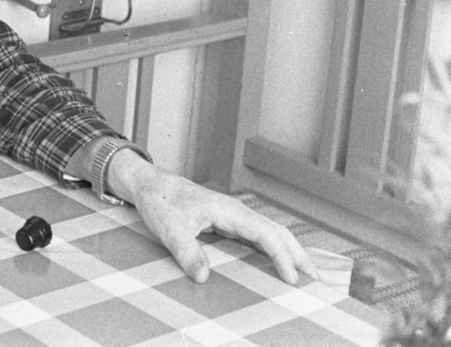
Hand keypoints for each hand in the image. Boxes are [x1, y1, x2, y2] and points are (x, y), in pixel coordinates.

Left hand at [111, 154, 317, 284]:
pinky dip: (271, 250)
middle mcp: (236, 212)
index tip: (291, 279)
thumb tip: (204, 277)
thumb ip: (187, 252)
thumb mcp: (170, 229)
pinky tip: (275, 264)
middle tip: (316, 281)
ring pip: (269, 233)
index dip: (282, 256)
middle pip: (277, 232)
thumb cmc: (160, 202)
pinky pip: (256, 237)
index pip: (266, 234)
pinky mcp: (226, 222)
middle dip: (298, 255)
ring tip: (304, 275)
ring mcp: (232, 216)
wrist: (149, 185)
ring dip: (289, 252)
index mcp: (229, 210)